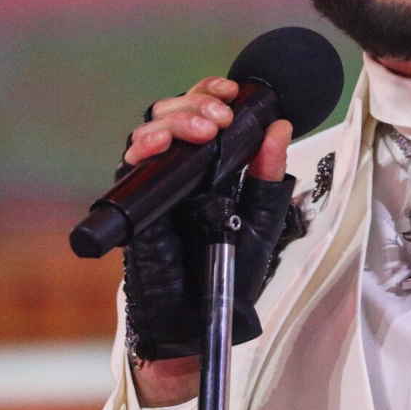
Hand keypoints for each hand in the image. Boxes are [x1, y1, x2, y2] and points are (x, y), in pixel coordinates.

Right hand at [121, 78, 296, 407]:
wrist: (204, 318)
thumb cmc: (230, 273)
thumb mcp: (262, 220)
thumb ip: (270, 177)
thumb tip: (280, 128)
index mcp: (212, 164)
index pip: (204, 112)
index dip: (212, 93)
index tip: (234, 91)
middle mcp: (182, 168)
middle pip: (174, 113)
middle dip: (196, 103)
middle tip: (222, 116)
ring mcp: (157, 184)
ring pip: (151, 131)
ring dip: (175, 119)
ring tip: (204, 129)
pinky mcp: (138, 204)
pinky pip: (131, 167)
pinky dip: (143, 148)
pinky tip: (158, 144)